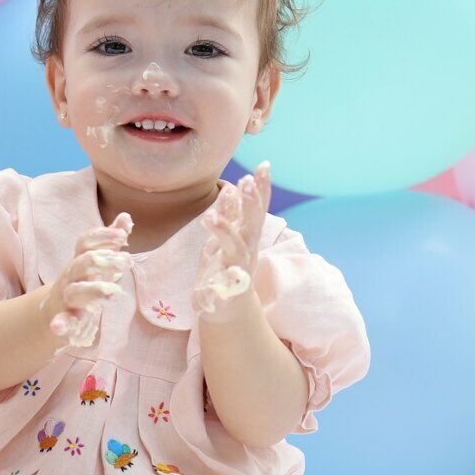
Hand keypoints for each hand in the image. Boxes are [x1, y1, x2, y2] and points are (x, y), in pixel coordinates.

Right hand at [42, 212, 132, 348]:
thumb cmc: (82, 283)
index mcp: (79, 261)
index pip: (85, 242)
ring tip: (115, 293)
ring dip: (93, 290)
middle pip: (82, 263)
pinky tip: (59, 327)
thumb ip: (111, 242)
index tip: (123, 235)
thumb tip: (126, 217)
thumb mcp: (96, 262)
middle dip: (103, 260)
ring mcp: (66, 297)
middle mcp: (71, 276)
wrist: (52, 312)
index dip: (102, 236)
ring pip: (75, 291)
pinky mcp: (65, 320)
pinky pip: (61, 321)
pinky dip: (59, 324)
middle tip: (127, 263)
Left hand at [193, 162, 271, 319]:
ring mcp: (238, 270)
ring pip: (236, 248)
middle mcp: (246, 250)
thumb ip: (230, 214)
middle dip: (250, 203)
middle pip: (252, 224)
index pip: (256, 208)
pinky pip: (228, 284)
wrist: (225, 309)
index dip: (262, 188)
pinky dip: (228, 280)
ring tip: (210, 216)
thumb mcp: (224, 237)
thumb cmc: (223, 268)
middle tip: (247, 181)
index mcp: (246, 236)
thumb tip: (233, 186)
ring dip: (225, 232)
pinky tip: (225, 275)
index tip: (264, 165)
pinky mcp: (227, 291)